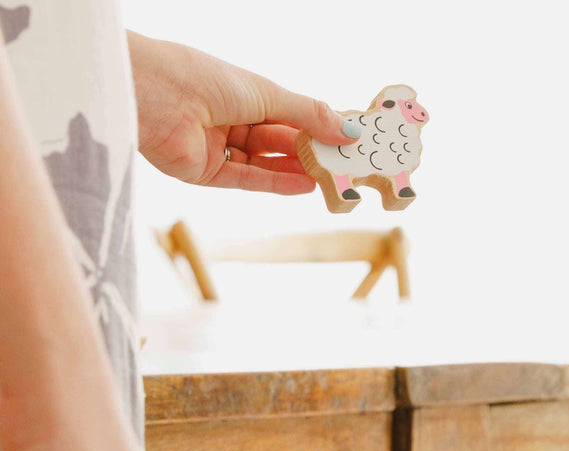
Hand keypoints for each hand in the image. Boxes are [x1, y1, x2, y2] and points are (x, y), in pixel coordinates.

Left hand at [127, 30, 356, 193]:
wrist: (151, 94)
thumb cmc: (202, 77)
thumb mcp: (265, 93)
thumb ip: (307, 114)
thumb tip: (349, 129)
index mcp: (239, 92)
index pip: (285, 114)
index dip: (315, 126)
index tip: (345, 138)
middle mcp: (228, 119)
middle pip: (277, 141)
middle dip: (310, 151)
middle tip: (343, 162)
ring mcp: (216, 147)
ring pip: (265, 163)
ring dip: (297, 169)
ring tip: (329, 176)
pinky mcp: (205, 172)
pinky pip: (247, 179)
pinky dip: (276, 183)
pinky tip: (304, 185)